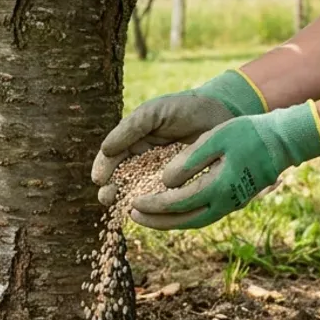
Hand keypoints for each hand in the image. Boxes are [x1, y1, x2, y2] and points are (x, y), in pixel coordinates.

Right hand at [92, 70, 267, 205]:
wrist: (221, 112)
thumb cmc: (183, 109)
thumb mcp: (152, 114)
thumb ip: (128, 130)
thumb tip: (105, 150)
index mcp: (134, 142)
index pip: (113, 158)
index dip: (103, 169)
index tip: (98, 179)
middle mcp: (145, 161)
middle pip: (123, 179)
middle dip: (113, 190)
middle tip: (106, 198)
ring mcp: (162, 175)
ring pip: (142, 192)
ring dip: (131, 201)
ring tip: (124, 207)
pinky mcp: (182, 186)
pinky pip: (166, 198)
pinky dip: (157, 206)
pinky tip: (151, 211)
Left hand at [129, 102, 319, 229]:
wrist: (283, 141)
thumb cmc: (248, 134)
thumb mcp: (215, 139)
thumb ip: (190, 160)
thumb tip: (166, 181)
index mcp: (218, 187)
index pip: (177, 203)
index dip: (153, 205)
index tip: (133, 202)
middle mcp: (225, 202)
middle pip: (184, 220)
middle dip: (157, 220)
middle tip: (133, 216)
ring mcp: (232, 204)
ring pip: (195, 220)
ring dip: (170, 221)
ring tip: (147, 216)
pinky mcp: (235, 200)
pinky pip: (205, 214)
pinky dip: (185, 215)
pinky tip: (172, 208)